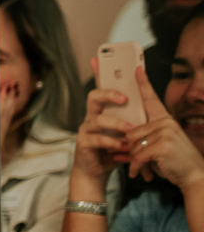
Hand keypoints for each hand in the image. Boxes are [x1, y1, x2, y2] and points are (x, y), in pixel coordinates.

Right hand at [73, 57, 134, 184]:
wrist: (96, 172)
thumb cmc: (111, 150)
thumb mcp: (125, 132)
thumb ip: (132, 118)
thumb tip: (147, 102)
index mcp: (102, 111)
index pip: (100, 87)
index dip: (98, 72)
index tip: (98, 59)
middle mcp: (91, 117)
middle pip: (93, 96)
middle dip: (108, 94)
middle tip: (125, 98)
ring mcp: (85, 129)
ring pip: (97, 119)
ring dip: (117, 125)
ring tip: (131, 131)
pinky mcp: (83, 143)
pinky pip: (97, 139)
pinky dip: (112, 143)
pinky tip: (123, 148)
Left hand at [126, 66, 203, 188]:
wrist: (193, 175)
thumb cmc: (173, 161)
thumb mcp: (160, 144)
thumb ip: (146, 136)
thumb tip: (124, 138)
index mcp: (165, 119)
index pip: (151, 99)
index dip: (143, 84)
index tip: (137, 69)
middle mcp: (166, 122)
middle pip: (130, 133)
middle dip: (130, 150)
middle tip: (138, 161)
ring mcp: (165, 132)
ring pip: (132, 144)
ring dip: (133, 160)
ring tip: (142, 167)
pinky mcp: (162, 144)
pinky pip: (137, 155)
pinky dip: (136, 167)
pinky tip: (140, 173)